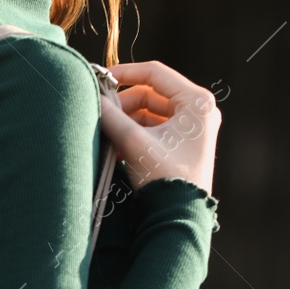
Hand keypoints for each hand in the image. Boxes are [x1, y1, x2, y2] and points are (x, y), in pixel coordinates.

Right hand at [97, 60, 220, 194]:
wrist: (179, 216)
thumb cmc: (165, 177)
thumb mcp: (134, 142)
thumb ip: (111, 116)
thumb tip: (91, 96)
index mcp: (197, 103)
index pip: (154, 73)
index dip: (124, 72)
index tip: (100, 79)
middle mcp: (199, 110)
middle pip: (150, 92)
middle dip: (122, 102)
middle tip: (99, 111)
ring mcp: (192, 127)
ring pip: (149, 110)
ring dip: (125, 119)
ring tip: (106, 132)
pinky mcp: (183, 142)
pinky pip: (153, 127)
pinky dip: (133, 131)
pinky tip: (115, 145)